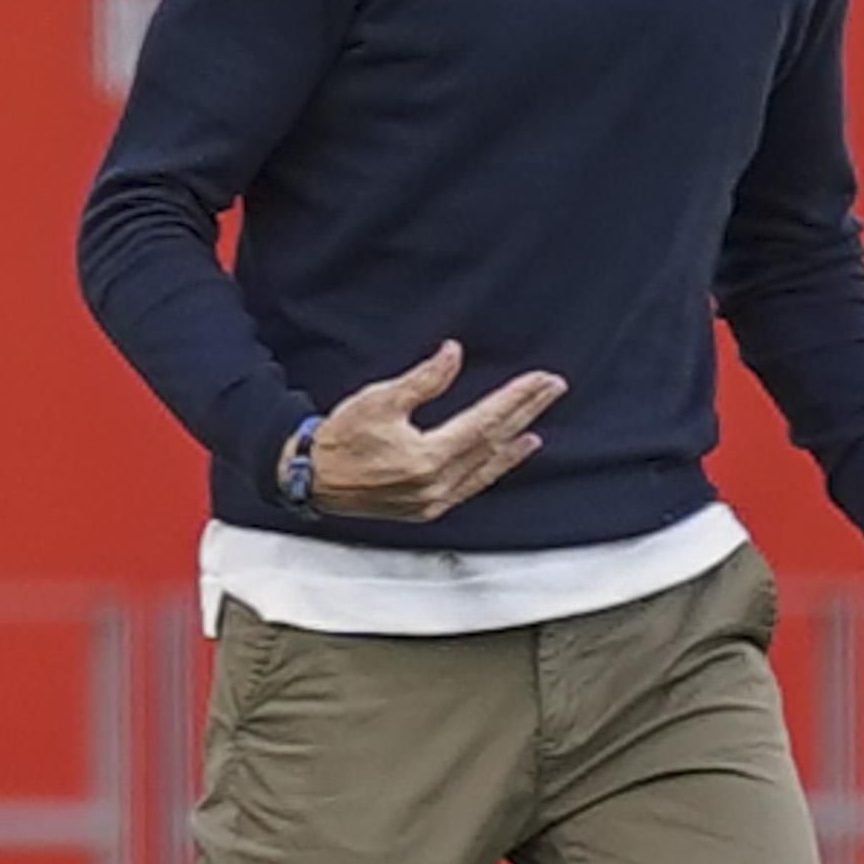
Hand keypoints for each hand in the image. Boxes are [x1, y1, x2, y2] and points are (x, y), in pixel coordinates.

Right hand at [303, 340, 562, 523]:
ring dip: (514, 445)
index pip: (486, 421)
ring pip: (487, 469)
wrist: (311, 479)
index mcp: (428, 457)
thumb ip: (423, 379)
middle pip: (494, 443)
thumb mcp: (379, 399)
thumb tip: (453, 355)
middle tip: (553, 390)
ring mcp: (434, 501)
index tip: (541, 381)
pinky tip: (503, 458)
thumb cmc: (340, 440)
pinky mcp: (427, 508)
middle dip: (525, 413)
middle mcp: (437, 484)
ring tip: (536, 427)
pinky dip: (492, 469)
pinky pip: (471, 486)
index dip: (517, 398)